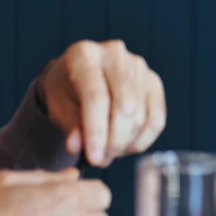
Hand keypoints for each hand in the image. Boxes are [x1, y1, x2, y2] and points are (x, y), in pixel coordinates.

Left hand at [39, 39, 166, 167]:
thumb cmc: (65, 92)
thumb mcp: (58, 107)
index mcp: (85, 56)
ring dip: (125, 143)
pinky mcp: (153, 80)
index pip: (97, 97)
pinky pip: (157, 118)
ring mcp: (138, 65)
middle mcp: (115, 54)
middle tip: (100, 160)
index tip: (93, 159)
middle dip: (113, 141)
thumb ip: (69, 125)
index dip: (96, 131)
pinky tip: (125, 147)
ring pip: (140, 114)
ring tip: (107, 153)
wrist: (77, 75)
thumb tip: (79, 147)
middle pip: (124, 105)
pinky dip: (142, 140)